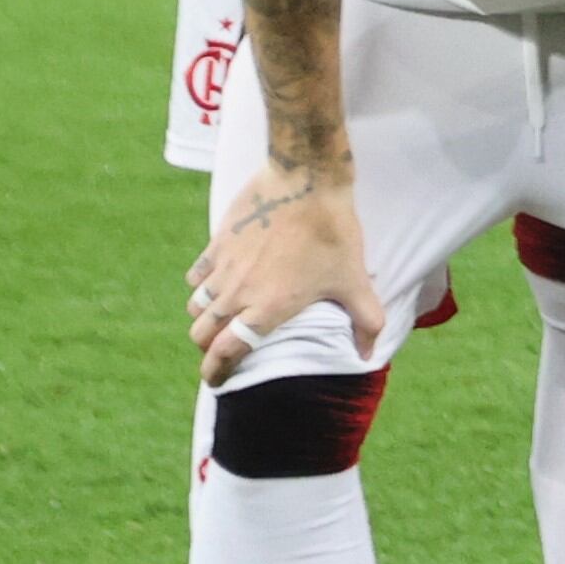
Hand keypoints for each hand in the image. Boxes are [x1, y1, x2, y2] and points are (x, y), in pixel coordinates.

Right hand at [190, 166, 381, 381]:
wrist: (305, 181)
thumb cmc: (333, 233)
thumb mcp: (354, 280)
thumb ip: (365, 320)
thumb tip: (368, 354)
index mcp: (266, 309)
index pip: (226, 352)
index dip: (215, 372)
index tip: (214, 382)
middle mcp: (237, 292)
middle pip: (202, 333)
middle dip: (207, 347)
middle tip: (219, 349)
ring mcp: (223, 267)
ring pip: (196, 304)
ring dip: (204, 317)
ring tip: (220, 318)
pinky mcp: (217, 242)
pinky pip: (196, 273)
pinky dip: (201, 283)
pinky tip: (215, 281)